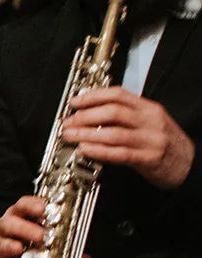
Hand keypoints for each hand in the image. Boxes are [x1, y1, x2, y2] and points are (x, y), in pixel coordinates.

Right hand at [0, 195, 47, 257]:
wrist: (16, 254)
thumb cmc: (33, 241)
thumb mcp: (50, 239)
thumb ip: (66, 246)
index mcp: (20, 214)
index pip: (23, 204)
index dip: (33, 205)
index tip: (44, 209)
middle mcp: (6, 225)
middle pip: (10, 223)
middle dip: (25, 229)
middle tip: (41, 236)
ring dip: (9, 245)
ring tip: (19, 249)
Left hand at [64, 86, 195, 189]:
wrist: (190, 163)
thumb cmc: (165, 143)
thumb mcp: (149, 122)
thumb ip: (126, 116)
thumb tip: (91, 112)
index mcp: (149, 108)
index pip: (118, 95)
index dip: (93, 96)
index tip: (74, 102)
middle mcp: (150, 121)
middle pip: (113, 112)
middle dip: (86, 116)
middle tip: (68, 122)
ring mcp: (151, 140)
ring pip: (114, 133)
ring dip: (87, 134)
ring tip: (70, 136)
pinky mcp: (149, 159)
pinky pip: (119, 153)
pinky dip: (99, 151)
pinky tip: (85, 150)